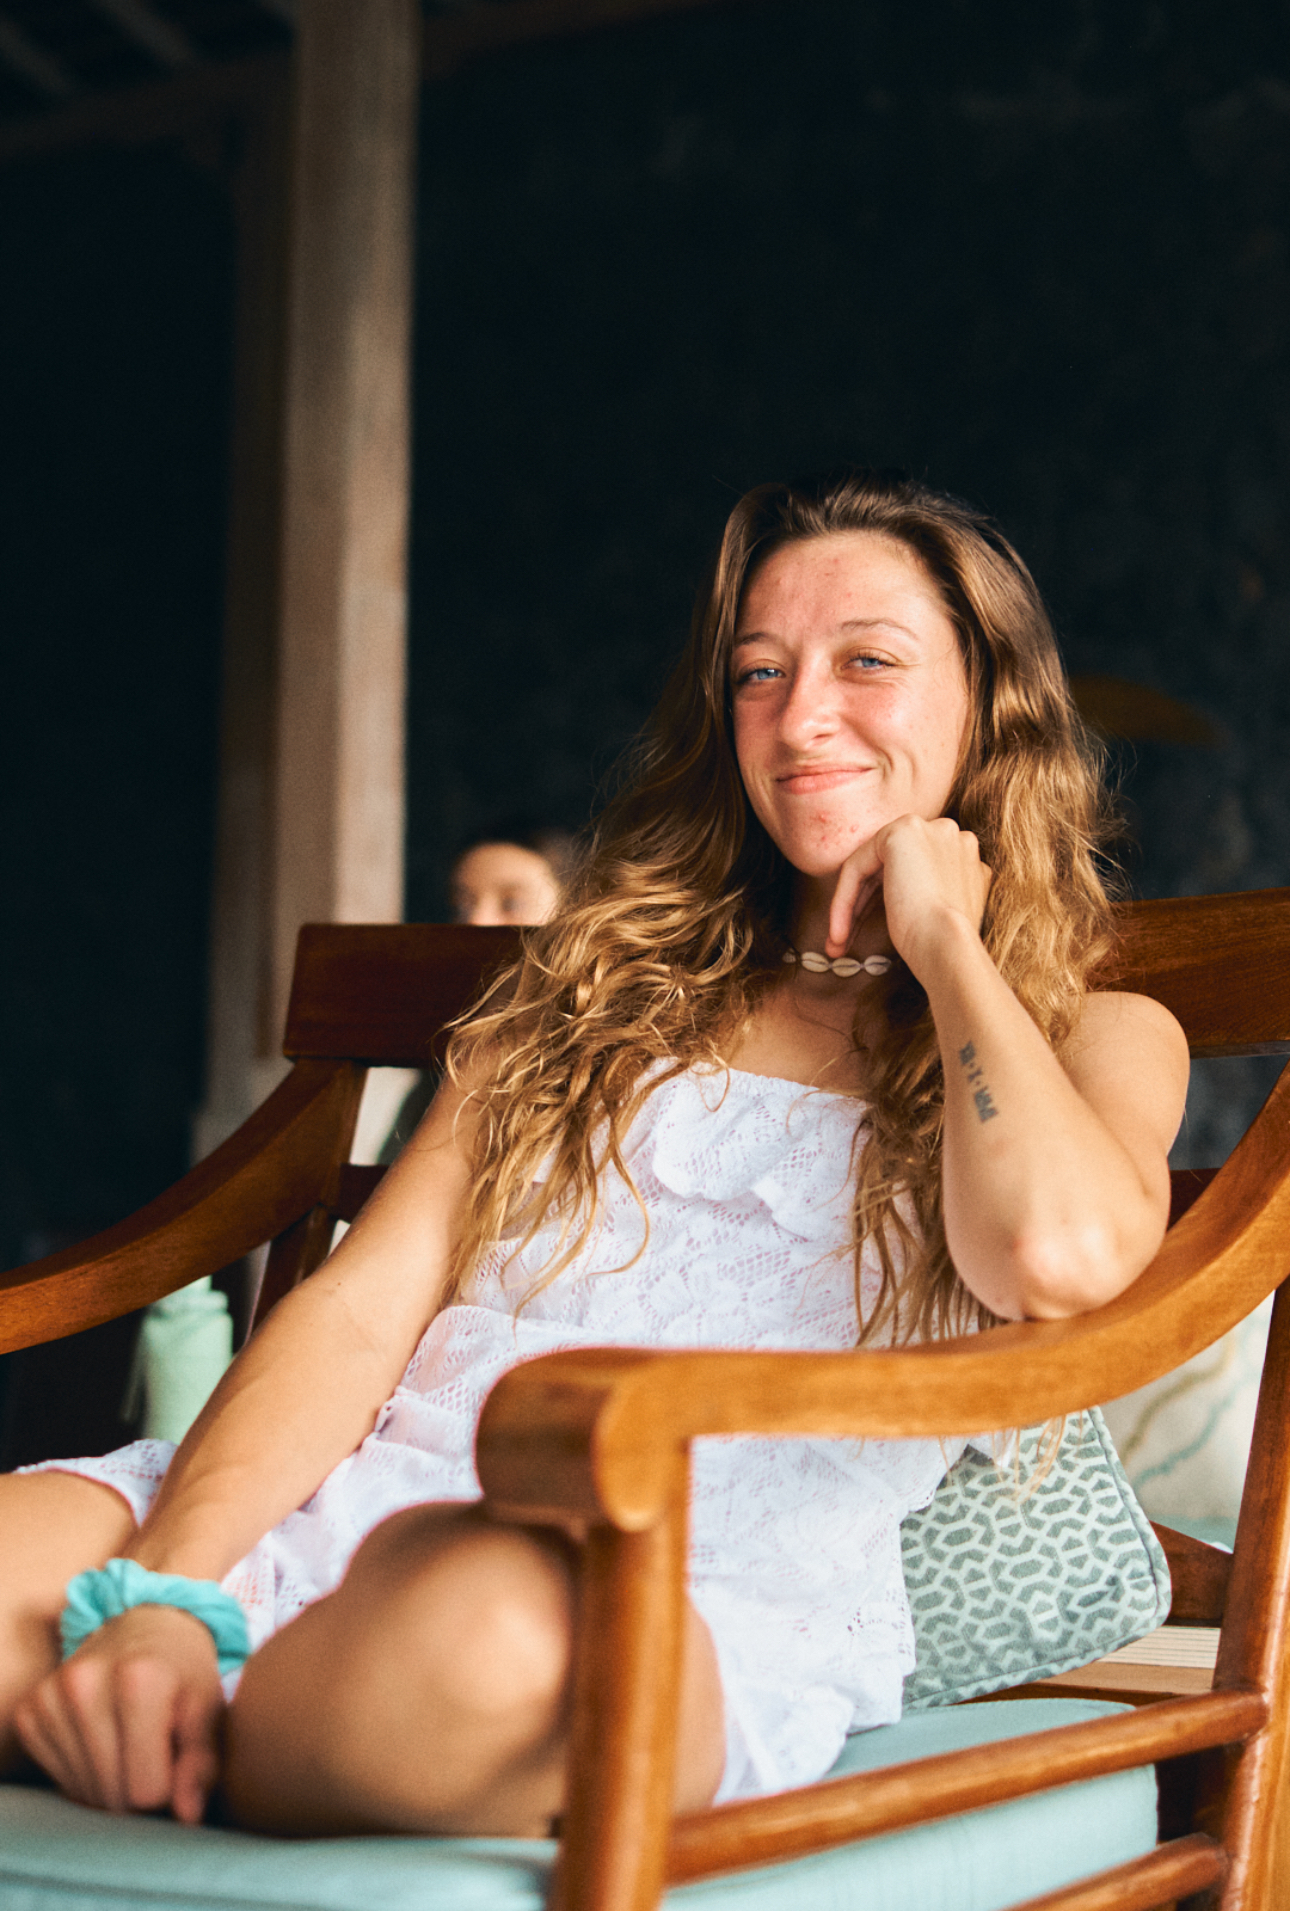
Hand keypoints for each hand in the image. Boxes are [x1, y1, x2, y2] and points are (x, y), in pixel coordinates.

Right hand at [14, 1603, 223, 1822]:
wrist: (145, 1621)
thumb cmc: (183, 1670)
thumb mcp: (208, 1707)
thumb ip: (201, 1762)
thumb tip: (187, 1816)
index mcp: (139, 1680)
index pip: (147, 1791)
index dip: (169, 1791)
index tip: (179, 1766)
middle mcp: (86, 1684)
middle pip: (112, 1797)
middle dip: (140, 1795)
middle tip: (157, 1757)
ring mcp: (51, 1696)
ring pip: (83, 1794)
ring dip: (111, 1787)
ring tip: (132, 1747)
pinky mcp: (30, 1710)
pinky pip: (57, 1779)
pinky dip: (83, 1775)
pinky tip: (103, 1742)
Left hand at [826, 815, 990, 979]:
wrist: (951, 946)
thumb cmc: (945, 943)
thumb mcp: (940, 911)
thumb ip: (928, 890)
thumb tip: (902, 896)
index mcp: (963, 854)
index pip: (912, 874)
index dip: (885, 904)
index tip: (870, 936)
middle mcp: (949, 833)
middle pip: (890, 870)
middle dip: (864, 907)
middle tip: (845, 942)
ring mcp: (927, 828)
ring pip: (871, 869)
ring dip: (849, 909)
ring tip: (837, 946)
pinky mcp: (900, 833)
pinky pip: (857, 866)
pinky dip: (843, 900)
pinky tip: (838, 934)